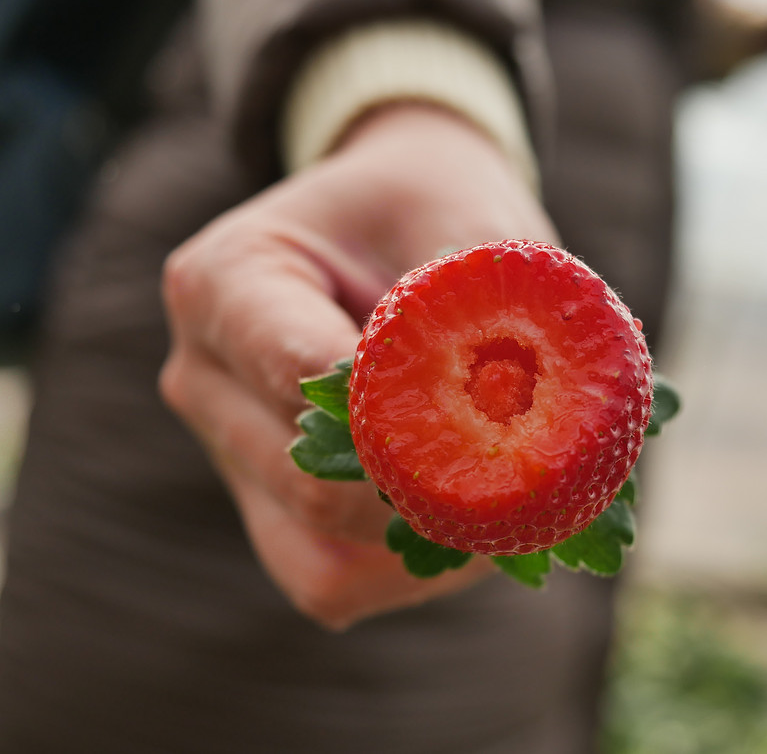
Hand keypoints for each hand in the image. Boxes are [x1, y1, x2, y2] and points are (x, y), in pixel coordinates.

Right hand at [160, 104, 556, 628]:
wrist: (395, 214)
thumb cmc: (433, 206)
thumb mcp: (468, 221)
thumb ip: (492, 311)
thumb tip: (543, 426)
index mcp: (222, 283)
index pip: (301, 373)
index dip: (412, 413)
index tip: (512, 423)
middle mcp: (204, 376)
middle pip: (310, 484)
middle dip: (435, 492)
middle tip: (541, 481)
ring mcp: (228, 451)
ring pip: (321, 559)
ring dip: (430, 549)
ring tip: (519, 507)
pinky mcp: (265, 504)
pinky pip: (334, 578)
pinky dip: (415, 569)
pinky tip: (480, 521)